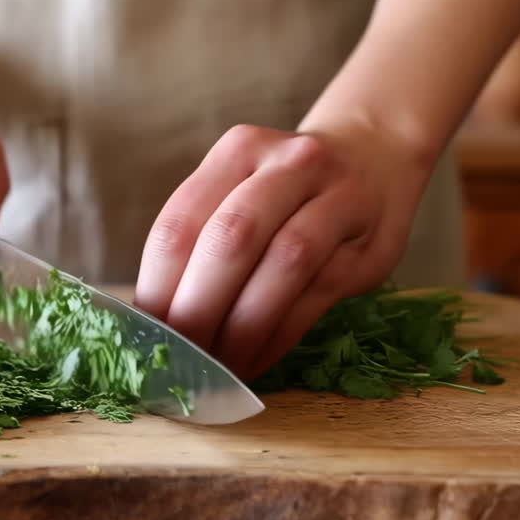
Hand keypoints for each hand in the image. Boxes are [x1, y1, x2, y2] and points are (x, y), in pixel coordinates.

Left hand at [134, 123, 432, 378]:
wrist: (376, 154)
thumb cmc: (287, 188)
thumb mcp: (243, 185)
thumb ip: (203, 234)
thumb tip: (153, 317)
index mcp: (238, 151)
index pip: (180, 223)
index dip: (157, 286)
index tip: (143, 335)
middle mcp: (288, 164)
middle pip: (231, 239)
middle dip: (197, 309)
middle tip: (177, 359)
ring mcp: (336, 198)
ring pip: (283, 265)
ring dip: (242, 328)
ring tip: (217, 369)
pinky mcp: (366, 243)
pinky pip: (315, 295)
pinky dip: (278, 336)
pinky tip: (254, 361)